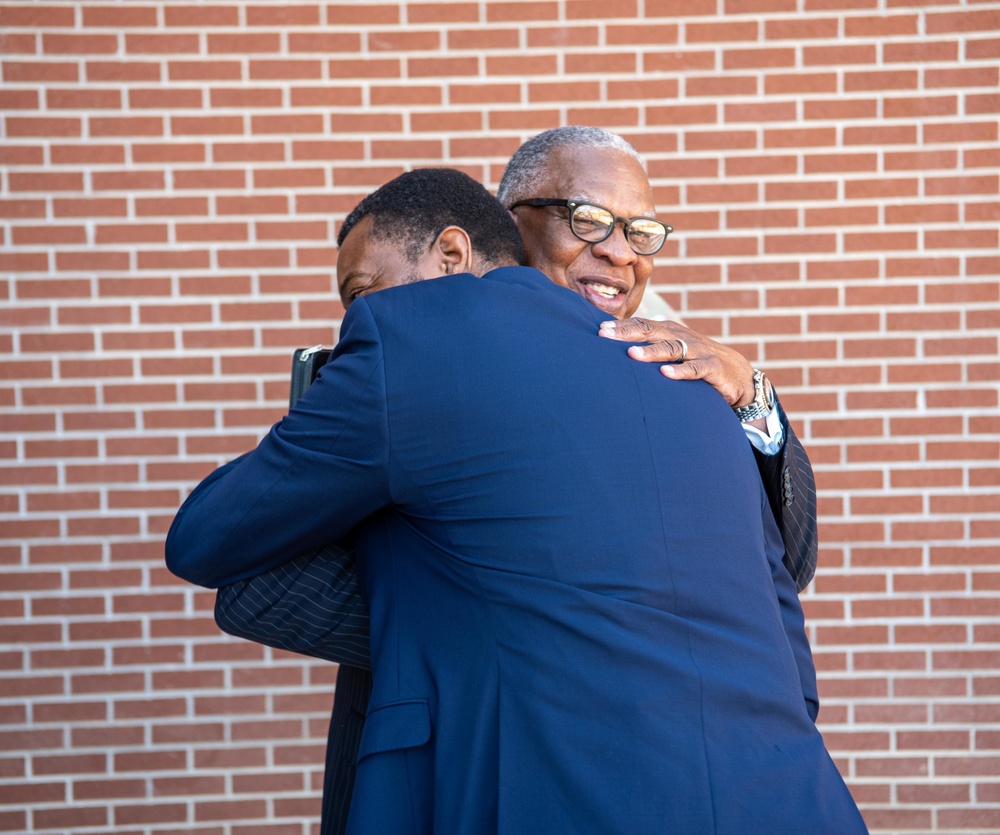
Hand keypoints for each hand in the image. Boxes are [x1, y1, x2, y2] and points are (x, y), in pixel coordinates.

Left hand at [598, 317, 755, 408]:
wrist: (737, 375)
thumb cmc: (696, 362)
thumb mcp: (673, 352)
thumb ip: (649, 348)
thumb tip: (615, 351)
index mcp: (670, 331)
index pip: (642, 325)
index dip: (621, 327)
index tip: (599, 330)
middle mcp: (682, 336)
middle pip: (651, 331)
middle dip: (627, 333)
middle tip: (604, 336)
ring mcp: (698, 350)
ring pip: (671, 348)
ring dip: (651, 351)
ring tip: (631, 354)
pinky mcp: (712, 367)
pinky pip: (695, 369)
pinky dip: (680, 371)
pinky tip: (665, 374)